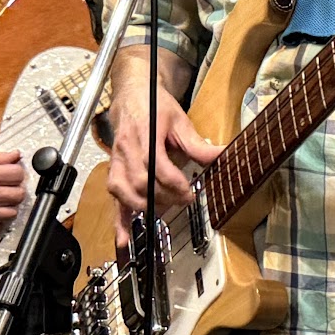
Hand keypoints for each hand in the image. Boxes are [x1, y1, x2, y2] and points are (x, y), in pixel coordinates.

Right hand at [106, 78, 219, 246]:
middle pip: (141, 182)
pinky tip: (123, 239)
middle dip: (163, 197)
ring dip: (145, 206)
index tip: (189, 193)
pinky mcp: (114, 172)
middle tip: (184, 200)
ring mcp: (117, 162)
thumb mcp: (180, 120)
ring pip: (125, 192)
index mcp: (144, 135)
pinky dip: (118, 221)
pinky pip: (113, 199)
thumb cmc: (154, 105)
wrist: (132, 94)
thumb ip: (197, 144)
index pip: (157, 167)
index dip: (174, 184)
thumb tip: (221, 155)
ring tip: (163, 209)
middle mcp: (127, 151)